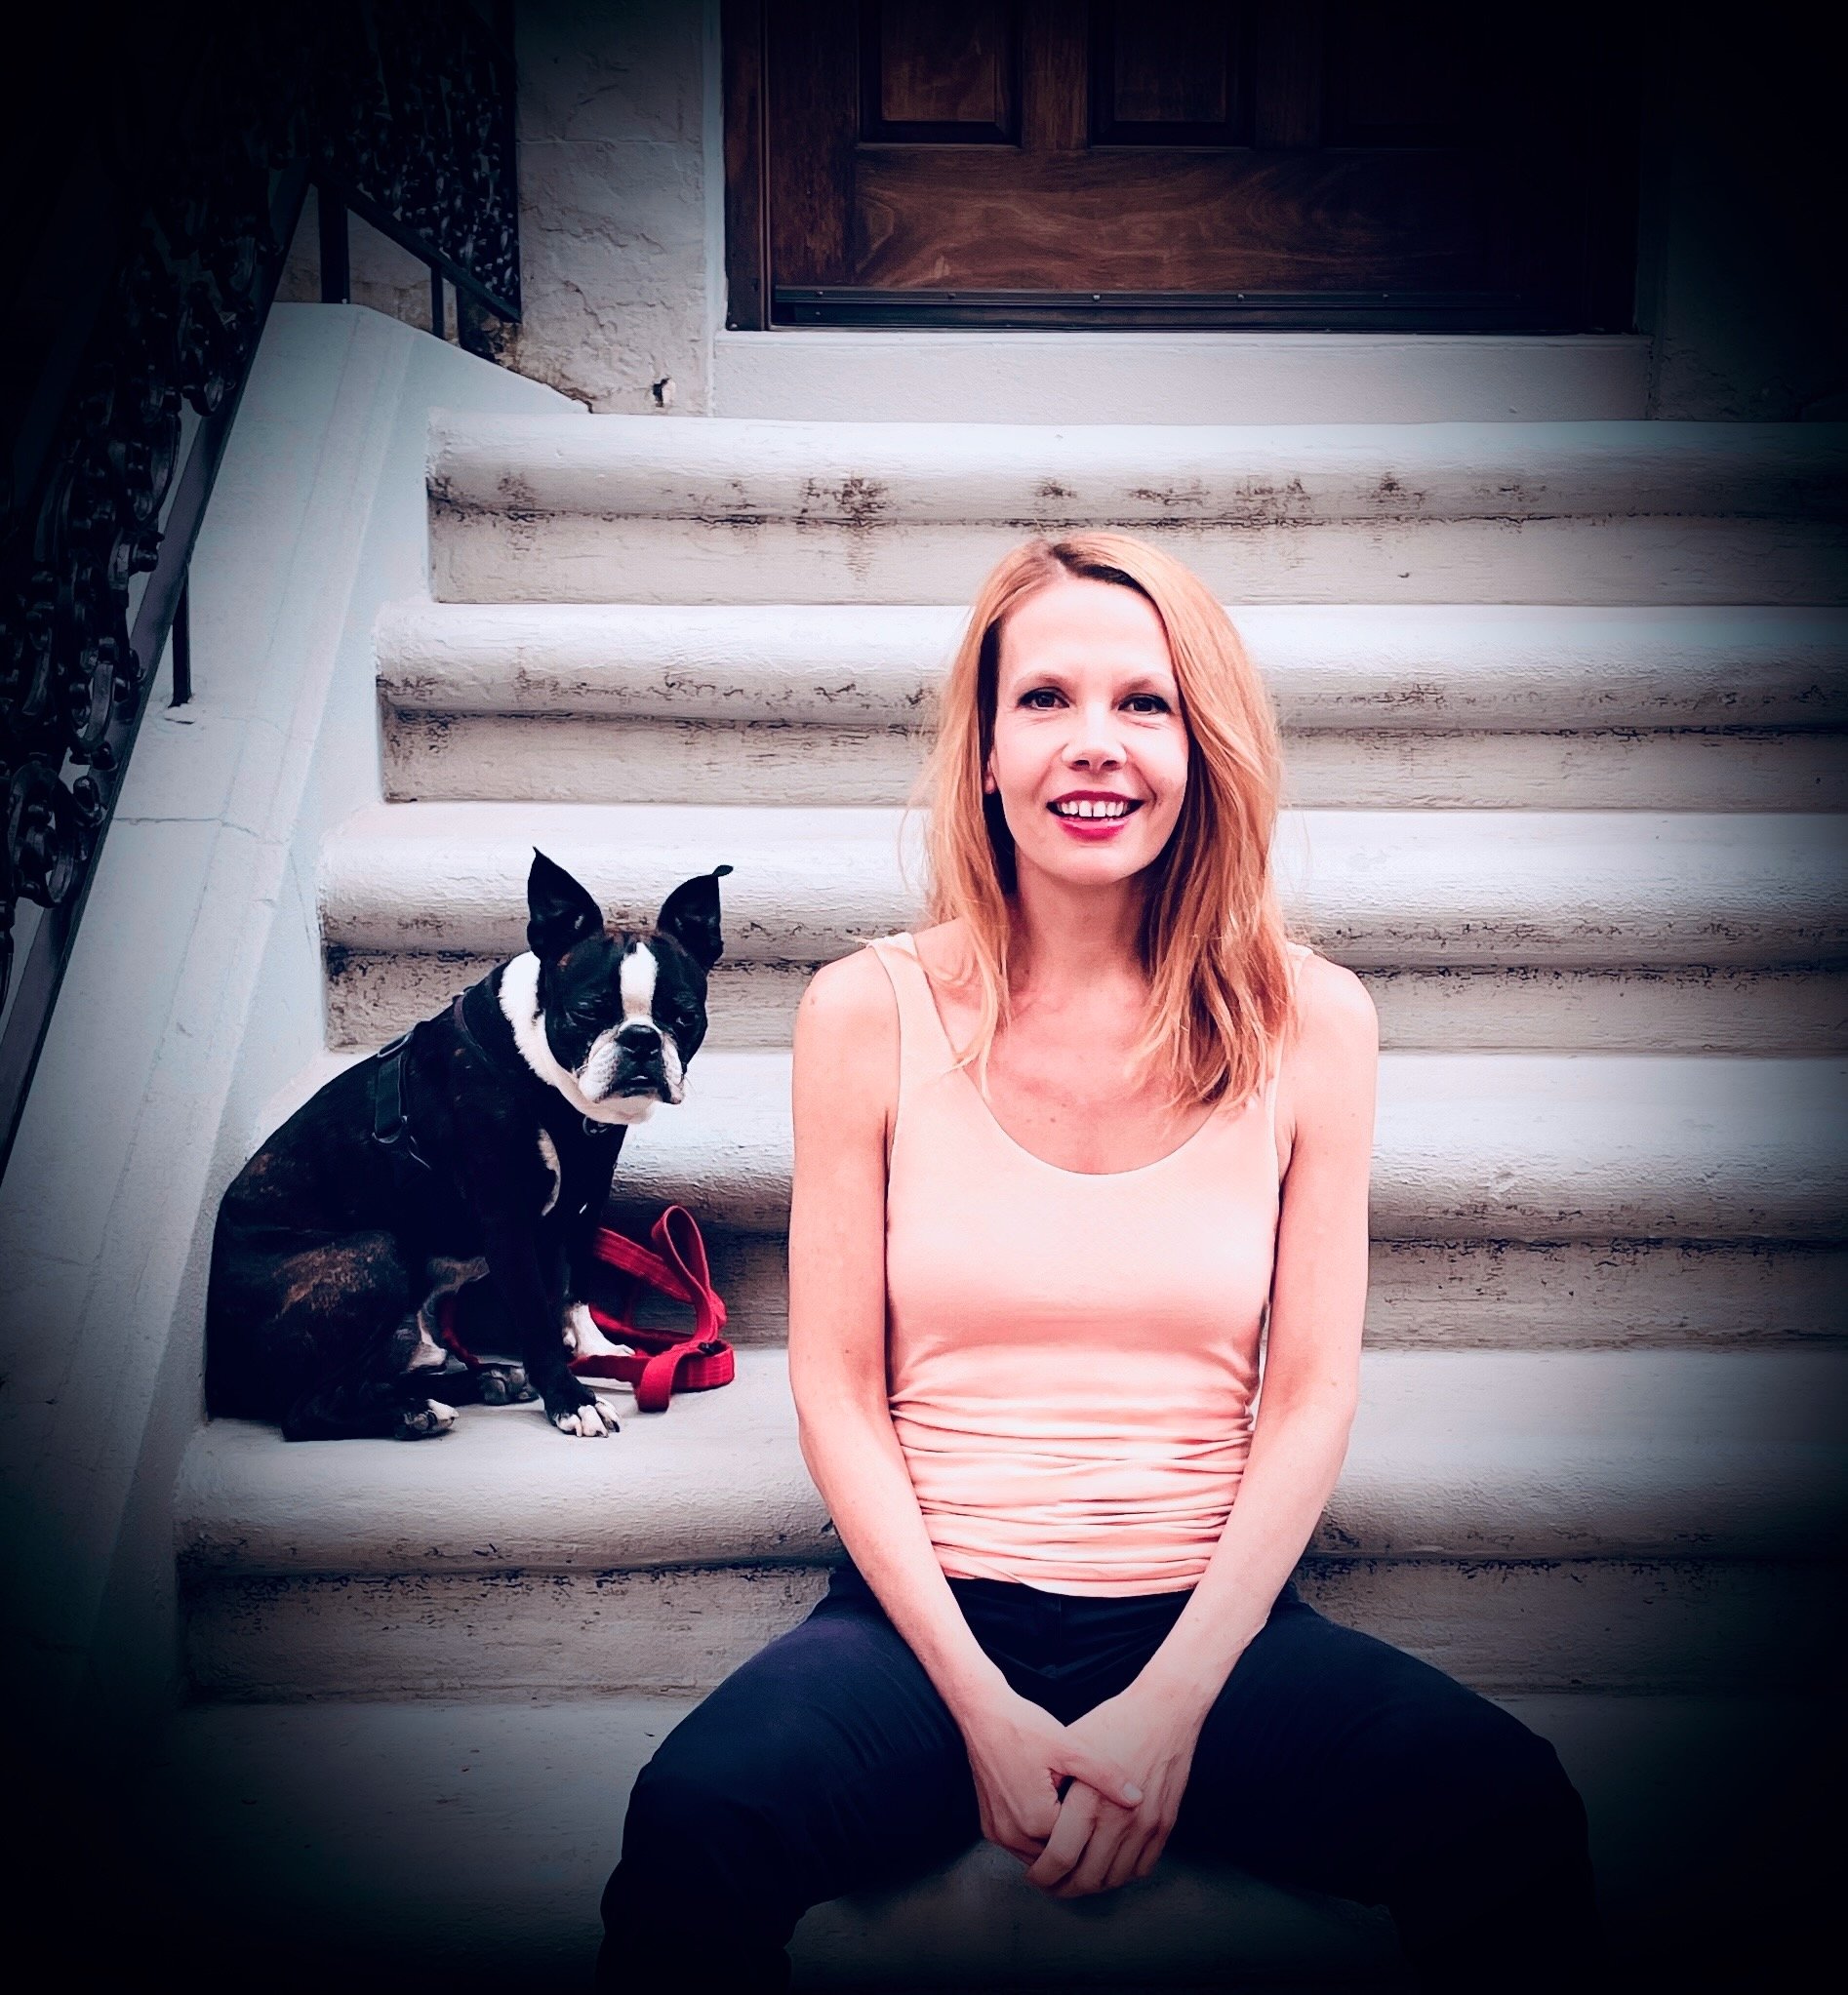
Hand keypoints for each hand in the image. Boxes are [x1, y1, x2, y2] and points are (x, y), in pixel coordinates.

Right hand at [956, 1681, 1143, 1868]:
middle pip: (1057, 1854)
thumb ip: (1105, 1776)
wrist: (982, 1713)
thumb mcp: (1070, 1747)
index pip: (1076, 1845)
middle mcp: (1012, 1835)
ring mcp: (997, 1833)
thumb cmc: (1024, 1726)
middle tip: (1095, 1818)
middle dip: (1076, 1840)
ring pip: (1038, 1853)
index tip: (1106, 1814)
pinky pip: (1020, 1843)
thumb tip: (1137, 1798)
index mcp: (1035, 1820)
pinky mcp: (989, 1826)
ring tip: (1073, 1812)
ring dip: (1056, 1840)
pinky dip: (1037, 1834)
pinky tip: (1050, 1808)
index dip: (1094, 1831)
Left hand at [1024, 1684, 1206, 1898]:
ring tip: (1074, 1879)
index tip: (1034, 1875)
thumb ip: (1054, 1786)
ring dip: (1092, 1886)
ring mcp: (1146, 1826)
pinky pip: (1141, 1868)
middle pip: (1087, 1878)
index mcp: (1090, 1800)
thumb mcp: (1072, 1746)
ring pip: (1114, 1879)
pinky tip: (1106, 1866)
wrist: (1165, 1711)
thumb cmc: (1115, 1723)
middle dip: (1063, 1887)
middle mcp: (1120, 1819)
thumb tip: (1030, 1816)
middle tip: (1050, 1884)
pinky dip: (1121, 1875)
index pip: (1060, 1858)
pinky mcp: (1164, 1826)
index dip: (1043, 1874)